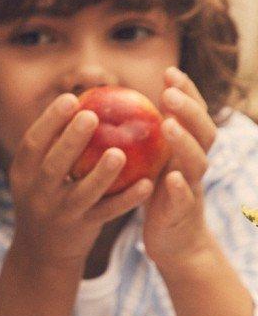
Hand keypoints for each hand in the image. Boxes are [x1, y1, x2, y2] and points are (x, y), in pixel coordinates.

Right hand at [7, 93, 153, 270]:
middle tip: (92, 116)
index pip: (32, 144)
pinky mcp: (81, 230)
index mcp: (22, 174)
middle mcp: (37, 194)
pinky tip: (146, 184)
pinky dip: (126, 200)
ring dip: (101, 174)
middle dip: (71, 141)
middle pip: (53, 166)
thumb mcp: (36, 175)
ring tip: (119, 153)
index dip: (49, 121)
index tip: (71, 99)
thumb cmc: (48, 198)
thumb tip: (82, 101)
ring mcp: (59, 214)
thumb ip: (52, 146)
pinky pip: (108, 213)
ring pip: (81, 193)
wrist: (42, 252)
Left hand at [143, 66, 216, 272]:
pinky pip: (185, 200)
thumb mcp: (150, 162)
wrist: (174, 243)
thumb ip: (142, 136)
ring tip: (168, 125)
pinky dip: (181, 188)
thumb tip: (111, 102)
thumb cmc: (156, 196)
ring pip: (198, 163)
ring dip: (185, 142)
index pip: (193, 115)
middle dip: (189, 110)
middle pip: (204, 132)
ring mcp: (192, 189)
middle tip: (169, 94)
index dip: (187, 93)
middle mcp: (194, 165)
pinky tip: (172, 177)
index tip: (170, 71)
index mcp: (186, 150)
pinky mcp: (183, 215)